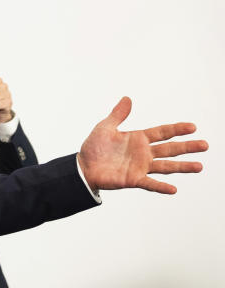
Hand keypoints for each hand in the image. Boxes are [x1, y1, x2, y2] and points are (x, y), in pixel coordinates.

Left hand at [78, 97, 206, 193]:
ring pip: (166, 166)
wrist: (83, 166)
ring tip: (199, 166)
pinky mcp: (133, 179)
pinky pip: (150, 183)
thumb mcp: (105, 127)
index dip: (177, 129)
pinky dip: (161, 187)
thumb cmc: (94, 147)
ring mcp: (140, 167)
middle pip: (170, 149)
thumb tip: (127, 98)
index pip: (162, 132)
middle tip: (205, 145)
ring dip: (182, 167)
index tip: (192, 127)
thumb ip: (118, 114)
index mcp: (139, 139)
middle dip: (187, 147)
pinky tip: (173, 189)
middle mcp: (144, 153)